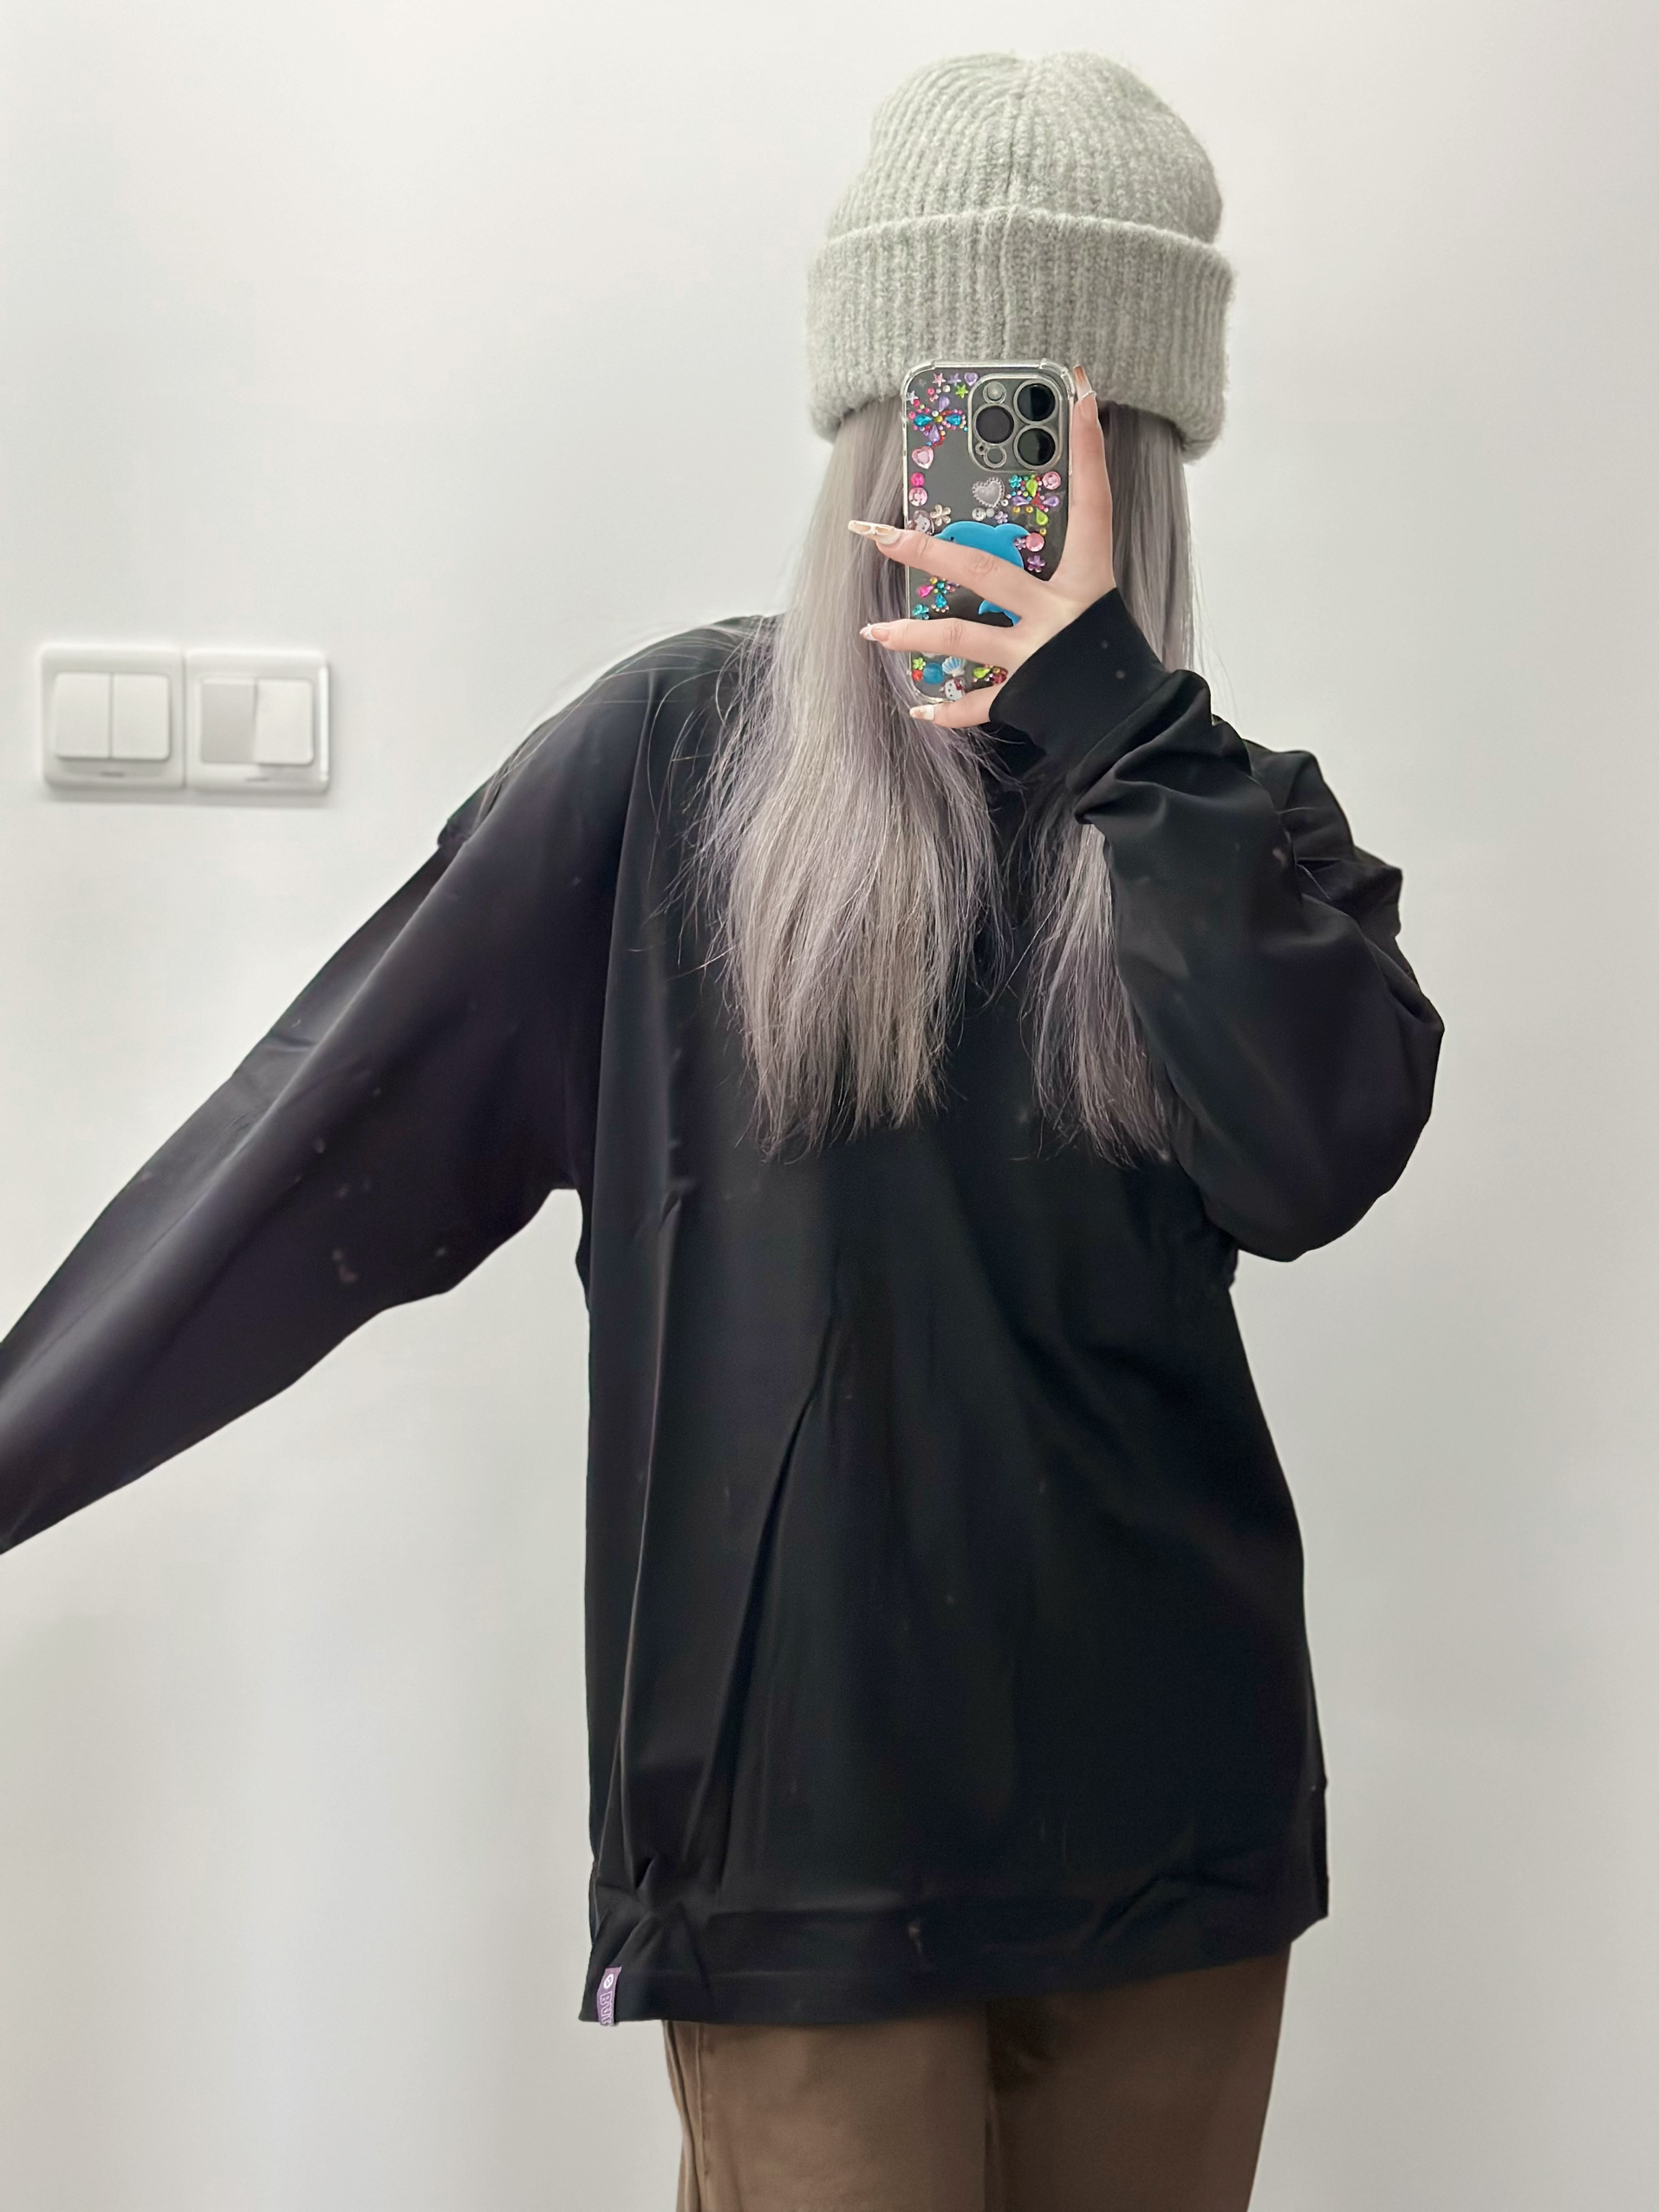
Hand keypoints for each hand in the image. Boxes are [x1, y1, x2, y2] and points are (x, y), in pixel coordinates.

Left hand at [849, 366, 1115, 726]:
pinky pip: (977, 702)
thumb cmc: (1117, 659)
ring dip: (913, 635)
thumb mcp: (1100, 600)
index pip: (1092, 500)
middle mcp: (1057, 611)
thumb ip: (1066, 569)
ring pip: (963, 637)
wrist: (1134, 723)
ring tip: (873, 631)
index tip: (1082, 391)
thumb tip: (1021, 544)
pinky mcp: (1025, 695)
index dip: (1090, 447)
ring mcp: (1036, 654)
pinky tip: (919, 707)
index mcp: (1087, 578)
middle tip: (878, 533)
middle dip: (927, 549)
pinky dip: (948, 710)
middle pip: (984, 569)